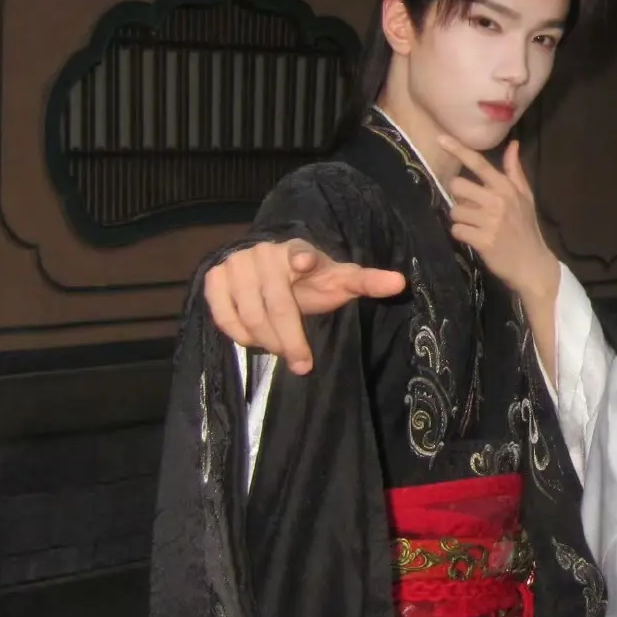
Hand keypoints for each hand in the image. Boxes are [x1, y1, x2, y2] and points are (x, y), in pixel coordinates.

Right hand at [204, 239, 406, 374]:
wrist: (270, 273)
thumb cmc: (311, 281)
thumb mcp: (340, 281)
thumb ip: (366, 282)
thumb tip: (401, 283)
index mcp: (300, 251)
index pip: (301, 252)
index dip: (302, 258)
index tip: (306, 264)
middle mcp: (265, 253)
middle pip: (277, 304)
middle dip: (290, 339)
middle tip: (303, 365)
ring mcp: (237, 264)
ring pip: (250, 314)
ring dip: (267, 342)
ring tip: (283, 352)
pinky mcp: (215, 278)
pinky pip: (223, 315)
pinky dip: (239, 334)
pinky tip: (254, 342)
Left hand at [437, 137, 559, 303]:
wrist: (532, 264)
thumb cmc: (526, 228)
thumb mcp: (525, 197)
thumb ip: (514, 171)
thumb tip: (513, 144)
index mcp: (506, 188)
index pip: (479, 163)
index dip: (458, 150)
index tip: (440, 138)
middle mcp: (497, 201)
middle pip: (457, 185)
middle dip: (459, 197)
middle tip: (471, 208)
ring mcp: (490, 221)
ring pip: (455, 210)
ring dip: (461, 219)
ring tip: (476, 226)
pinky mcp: (482, 240)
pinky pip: (456, 230)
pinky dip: (461, 234)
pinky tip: (474, 238)